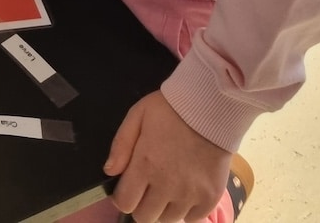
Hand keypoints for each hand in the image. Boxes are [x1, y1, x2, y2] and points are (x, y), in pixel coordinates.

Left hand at [105, 91, 231, 222]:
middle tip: (148, 186)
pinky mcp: (211, 197)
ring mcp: (190, 194)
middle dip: (142, 204)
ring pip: (168, 220)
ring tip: (168, 187)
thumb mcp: (137, 115)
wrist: (210, 107)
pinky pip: (193, 219)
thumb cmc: (170, 109)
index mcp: (145, 165)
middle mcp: (167, 185)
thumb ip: (121, 144)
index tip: (128, 187)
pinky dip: (187, 211)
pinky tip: (186, 192)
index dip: (123, 197)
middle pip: (145, 217)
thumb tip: (109, 171)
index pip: (125, 203)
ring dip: (164, 208)